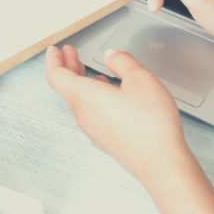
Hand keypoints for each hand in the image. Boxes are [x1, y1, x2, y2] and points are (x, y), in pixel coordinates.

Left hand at [45, 44, 184, 179]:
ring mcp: (93, 130)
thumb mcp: (141, 79)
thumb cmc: (151, 126)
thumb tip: (111, 55)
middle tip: (70, 55)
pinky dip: (90, 98)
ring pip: (78, 102)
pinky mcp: (104, 140)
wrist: (160, 163)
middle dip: (67, 68)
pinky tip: (105, 94)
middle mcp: (84, 115)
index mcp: (86, 97)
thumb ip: (122, 62)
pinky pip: (89, 114)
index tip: (54, 51)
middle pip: (66, 88)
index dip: (54, 60)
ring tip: (87, 71)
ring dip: (79, 83)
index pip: (57, 76)